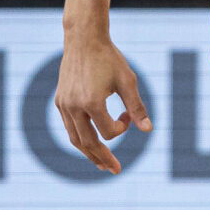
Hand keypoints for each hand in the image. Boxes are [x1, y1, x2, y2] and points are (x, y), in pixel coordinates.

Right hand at [53, 34, 152, 174]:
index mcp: (92, 102)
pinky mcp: (60, 101)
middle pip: (88, 143)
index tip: (127, 114)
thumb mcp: (128, 81)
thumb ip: (136, 107)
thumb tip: (149, 130)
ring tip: (101, 165)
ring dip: (89, 153)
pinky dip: (80, 138)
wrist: (83, 39)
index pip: (109, 131)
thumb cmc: (109, 59)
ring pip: (75, 139)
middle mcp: (74, 106)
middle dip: (103, 159)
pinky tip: (89, 143)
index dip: (123, 127)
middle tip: (116, 171)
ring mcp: (64, 105)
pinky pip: (69, 127)